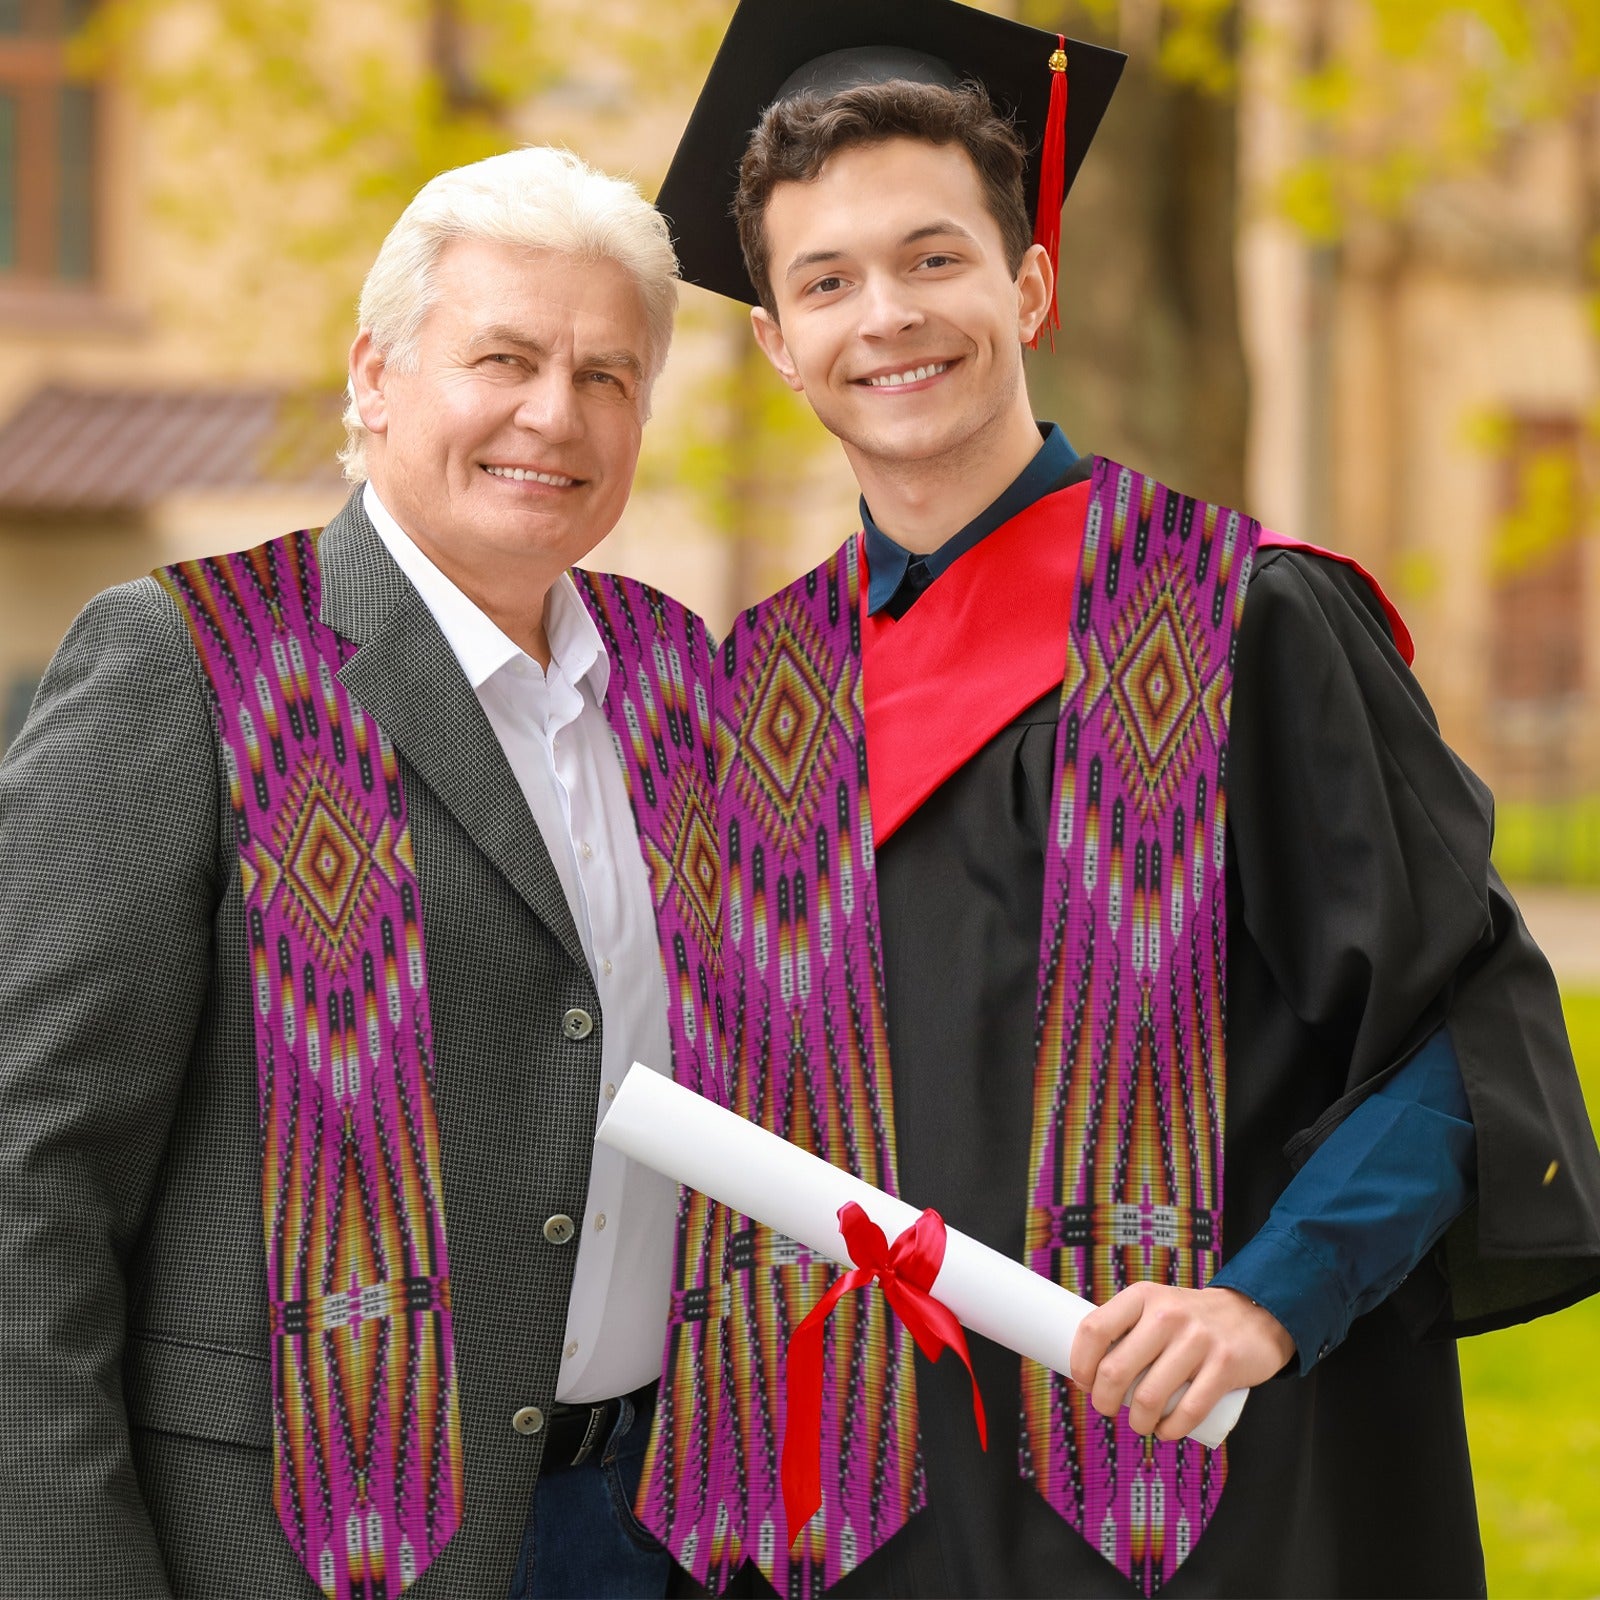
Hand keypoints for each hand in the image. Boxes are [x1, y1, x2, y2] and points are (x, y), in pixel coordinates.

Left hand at [1069, 1283, 1295, 1441]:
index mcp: (1142, 1296)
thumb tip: (1088, 1369)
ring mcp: (1197, 1339)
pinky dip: (1170, 1430)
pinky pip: (1188, 1411)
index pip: (1094, 1329)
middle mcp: (1167, 1314)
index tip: (1083, 1381)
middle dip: (1102, 1401)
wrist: (1253, 1315)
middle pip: (1115, 1370)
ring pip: (1149, 1397)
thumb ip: (1127, 1328)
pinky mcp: (1224, 1366)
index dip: (1080, 1363)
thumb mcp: (1155, 1306)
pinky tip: (1165, 1431)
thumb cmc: (1190, 1319)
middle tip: (1105, 1409)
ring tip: (1139, 1424)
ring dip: (1137, 1422)